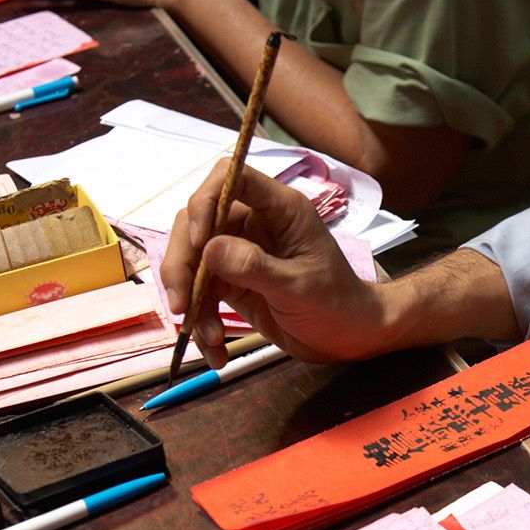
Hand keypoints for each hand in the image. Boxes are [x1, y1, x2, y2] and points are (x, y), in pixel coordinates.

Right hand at [162, 163, 391, 367]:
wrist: (347, 337)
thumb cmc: (336, 304)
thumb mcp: (298, 286)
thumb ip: (254, 267)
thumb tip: (208, 249)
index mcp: (279, 210)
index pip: (231, 178)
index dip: (206, 201)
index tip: (200, 242)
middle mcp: (254, 224)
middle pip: (197, 224)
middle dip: (182, 264)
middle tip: (181, 305)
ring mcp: (239, 252)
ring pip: (193, 262)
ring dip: (192, 302)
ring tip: (209, 337)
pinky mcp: (231, 282)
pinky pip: (202, 294)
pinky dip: (202, 322)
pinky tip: (216, 351)